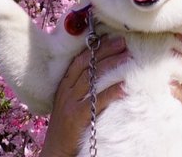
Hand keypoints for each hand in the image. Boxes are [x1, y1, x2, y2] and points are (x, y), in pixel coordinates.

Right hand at [39, 37, 128, 156]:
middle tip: (122, 41)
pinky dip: (112, 92)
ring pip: (92, 78)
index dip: (94, 48)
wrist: (55, 151)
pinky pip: (97, 100)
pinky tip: (124, 86)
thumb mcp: (68, 104)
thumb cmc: (65, 129)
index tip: (108, 36)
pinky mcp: (77, 116)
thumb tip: (100, 76)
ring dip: (111, 65)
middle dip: (105, 50)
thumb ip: (79, 90)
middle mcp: (66, 90)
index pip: (79, 60)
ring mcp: (71, 102)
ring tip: (127, 57)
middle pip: (87, 64)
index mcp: (64, 85)